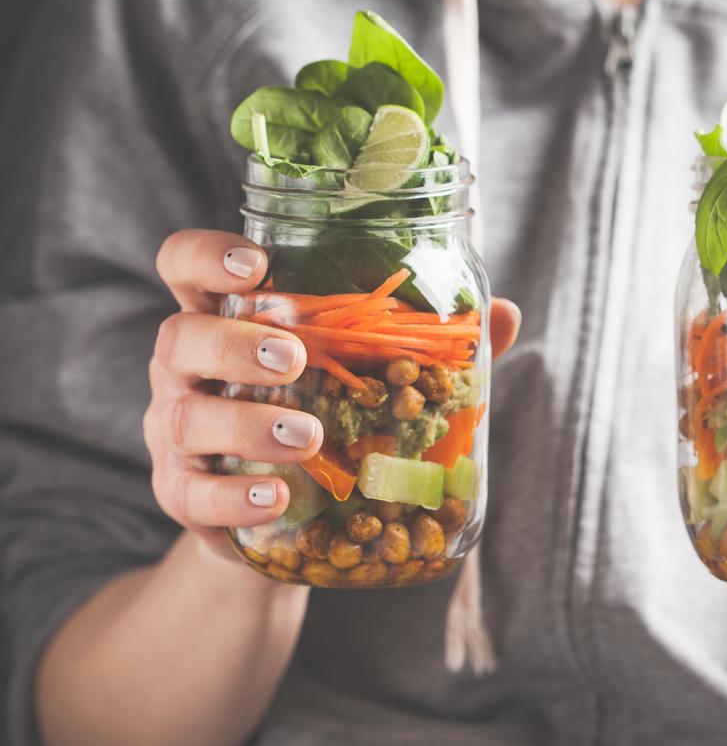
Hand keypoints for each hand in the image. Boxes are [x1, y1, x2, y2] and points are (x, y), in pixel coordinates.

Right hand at [143, 229, 520, 560]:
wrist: (284, 515)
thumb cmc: (323, 416)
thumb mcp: (360, 374)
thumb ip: (423, 343)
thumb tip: (504, 314)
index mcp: (229, 319)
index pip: (186, 266)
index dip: (207, 256)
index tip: (258, 264)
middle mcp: (189, 369)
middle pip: (179, 337)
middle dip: (235, 345)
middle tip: (295, 359)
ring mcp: (177, 432)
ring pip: (182, 417)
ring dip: (246, 424)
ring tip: (305, 437)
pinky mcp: (183, 495)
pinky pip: (192, 493)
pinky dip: (236, 495)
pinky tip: (277, 497)